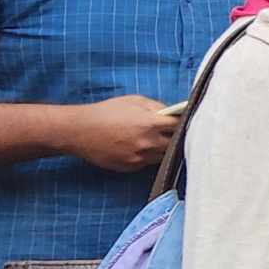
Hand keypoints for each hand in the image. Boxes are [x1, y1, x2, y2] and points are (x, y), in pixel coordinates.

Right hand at [62, 96, 178, 172]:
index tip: (189, 120)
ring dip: (165, 149)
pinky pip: (148, 163)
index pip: (179, 125)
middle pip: (175, 144)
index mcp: (150, 124)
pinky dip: (150, 156)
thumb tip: (172, 112)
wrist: (80, 131)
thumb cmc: (106, 112)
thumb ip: (156, 106)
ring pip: (163, 156)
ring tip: (163, 140)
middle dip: (179, 137)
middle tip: (180, 132)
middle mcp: (147, 143)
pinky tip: (144, 147)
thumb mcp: (134, 101)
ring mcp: (139, 158)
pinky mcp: (130, 167)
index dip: (185, 122)